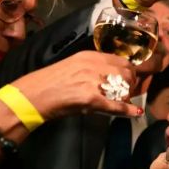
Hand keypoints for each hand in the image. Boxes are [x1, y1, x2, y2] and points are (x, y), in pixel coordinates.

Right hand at [10, 51, 140, 119]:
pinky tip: (136, 112)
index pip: (121, 60)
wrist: (32, 95)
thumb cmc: (50, 82)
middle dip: (131, 84)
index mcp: (89, 56)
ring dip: (127, 96)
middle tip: (129, 92)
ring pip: (124, 88)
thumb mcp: (73, 66)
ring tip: (123, 101)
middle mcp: (94, 66)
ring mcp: (93, 82)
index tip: (130, 79)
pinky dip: (128, 110)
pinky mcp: (92, 98)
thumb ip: (93, 67)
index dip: (129, 71)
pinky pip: (117, 105)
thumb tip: (112, 75)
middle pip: (126, 73)